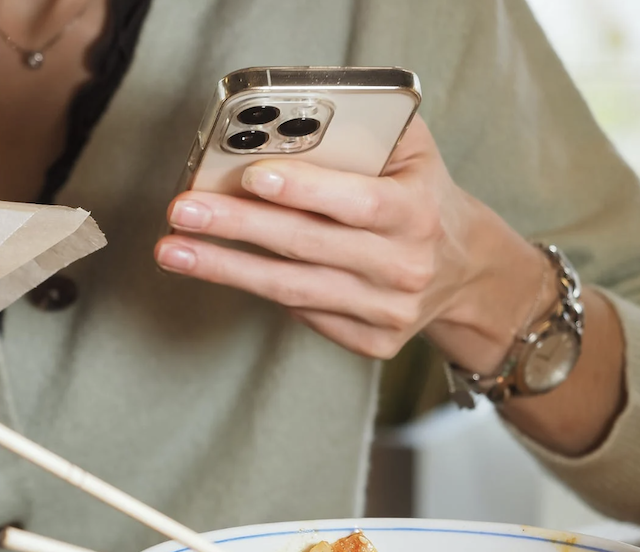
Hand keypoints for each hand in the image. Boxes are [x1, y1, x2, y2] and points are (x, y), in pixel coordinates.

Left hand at [154, 115, 552, 372]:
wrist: (465, 270)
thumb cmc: (420, 197)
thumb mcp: (414, 152)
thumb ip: (367, 129)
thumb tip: (292, 121)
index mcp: (416, 212)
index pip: (356, 202)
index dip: (304, 191)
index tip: (251, 178)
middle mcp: (404, 266)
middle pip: (307, 247)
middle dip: (236, 228)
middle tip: (181, 213)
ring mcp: (388, 311)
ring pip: (292, 289)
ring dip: (226, 268)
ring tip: (174, 251)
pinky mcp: (373, 342)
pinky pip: (304, 314)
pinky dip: (261, 290)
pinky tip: (224, 269)